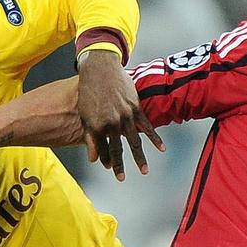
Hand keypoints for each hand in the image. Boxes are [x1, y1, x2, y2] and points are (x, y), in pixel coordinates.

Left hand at [76, 50, 163, 180]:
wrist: (100, 67)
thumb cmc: (89, 90)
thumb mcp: (85, 114)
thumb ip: (90, 137)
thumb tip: (94, 159)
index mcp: (97, 126)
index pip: (103, 149)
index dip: (106, 160)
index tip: (110, 169)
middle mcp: (112, 123)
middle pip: (118, 149)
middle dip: (119, 165)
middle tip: (121, 178)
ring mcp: (125, 116)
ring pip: (134, 142)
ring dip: (139, 158)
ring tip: (144, 171)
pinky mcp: (136, 108)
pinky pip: (147, 126)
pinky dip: (155, 138)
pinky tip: (161, 148)